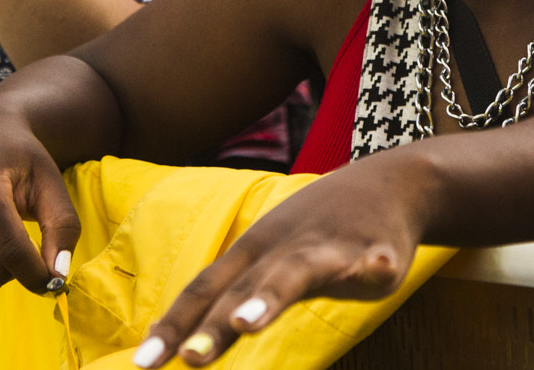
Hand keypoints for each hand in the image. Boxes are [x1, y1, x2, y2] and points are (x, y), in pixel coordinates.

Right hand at [0, 91, 80, 302]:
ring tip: (16, 252)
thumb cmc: (21, 158)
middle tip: (38, 256)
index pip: (10, 248)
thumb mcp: (50, 181)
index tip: (55, 282)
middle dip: (20, 274)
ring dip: (2, 279)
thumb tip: (58, 274)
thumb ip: (62, 226)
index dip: (36, 273)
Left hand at [134, 153, 425, 366]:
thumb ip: (231, 291)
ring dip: (270, 296)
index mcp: (253, 251)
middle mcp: (283, 247)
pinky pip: (374, 259)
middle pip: (243, 288)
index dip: (174, 325)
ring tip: (247, 323)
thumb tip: (173, 337)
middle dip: (215, 325)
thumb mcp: (268, 252)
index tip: (144, 363)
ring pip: (296, 272)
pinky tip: (377, 268)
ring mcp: (328, 246)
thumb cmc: (316, 228)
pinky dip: (373, 265)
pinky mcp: (377, 249)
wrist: (390, 182)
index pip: (203, 290)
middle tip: (190, 359)